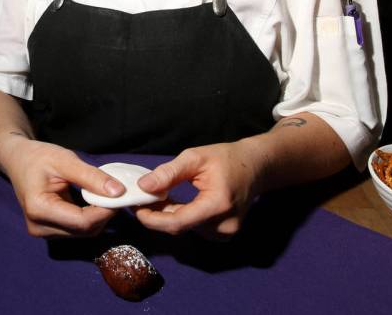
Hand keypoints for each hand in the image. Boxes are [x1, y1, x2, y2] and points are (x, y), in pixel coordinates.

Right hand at [2, 137, 125, 237]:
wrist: (19, 160)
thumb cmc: (39, 157)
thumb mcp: (66, 160)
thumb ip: (91, 177)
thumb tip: (118, 192)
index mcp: (39, 209)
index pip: (82, 222)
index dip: (106, 211)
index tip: (122, 194)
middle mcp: (39, 227)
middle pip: (84, 230)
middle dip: (105, 214)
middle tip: (119, 192)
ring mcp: (43, 232)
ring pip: (83, 233)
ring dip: (100, 216)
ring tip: (108, 194)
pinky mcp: (50, 230)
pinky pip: (77, 229)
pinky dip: (91, 217)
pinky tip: (97, 200)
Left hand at [134, 141, 264, 239]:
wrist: (256, 166)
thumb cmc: (227, 158)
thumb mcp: (196, 157)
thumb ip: (169, 173)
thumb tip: (143, 186)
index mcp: (218, 205)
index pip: (177, 223)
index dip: (153, 219)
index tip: (136, 207)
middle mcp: (224, 226)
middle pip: (180, 227)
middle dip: (157, 215)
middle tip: (142, 198)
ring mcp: (226, 233)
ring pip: (186, 229)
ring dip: (169, 216)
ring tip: (159, 197)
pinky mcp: (225, 235)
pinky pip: (195, 229)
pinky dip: (182, 218)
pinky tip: (176, 204)